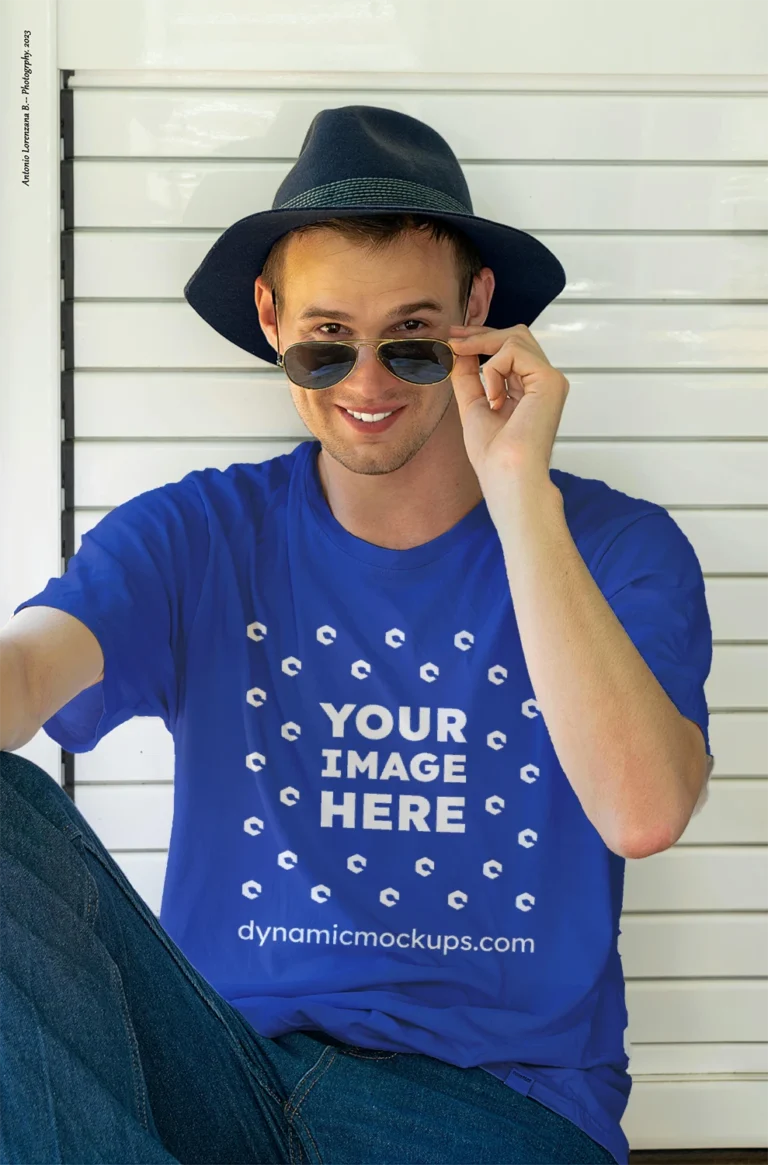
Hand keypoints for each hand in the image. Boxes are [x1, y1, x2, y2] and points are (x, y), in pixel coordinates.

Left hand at [448, 323, 568, 496]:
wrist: (507, 474)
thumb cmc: (493, 455)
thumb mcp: (473, 405)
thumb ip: (468, 377)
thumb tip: (459, 349)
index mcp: (531, 390)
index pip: (512, 350)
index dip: (483, 338)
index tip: (455, 339)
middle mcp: (544, 383)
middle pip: (517, 335)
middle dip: (481, 334)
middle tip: (453, 341)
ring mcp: (550, 380)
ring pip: (516, 337)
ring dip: (483, 349)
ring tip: (470, 373)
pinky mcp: (550, 380)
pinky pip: (514, 351)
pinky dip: (494, 369)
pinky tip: (493, 398)